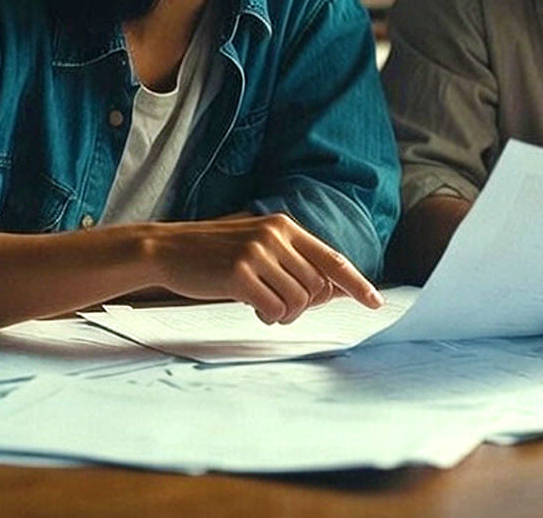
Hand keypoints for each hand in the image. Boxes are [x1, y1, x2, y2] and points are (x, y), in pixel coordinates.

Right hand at [141, 212, 382, 324]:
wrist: (166, 249)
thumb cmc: (214, 255)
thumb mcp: (258, 248)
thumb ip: (294, 264)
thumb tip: (334, 291)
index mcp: (284, 226)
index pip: (333, 259)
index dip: (357, 283)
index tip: (376, 303)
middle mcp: (276, 235)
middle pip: (318, 287)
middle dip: (307, 306)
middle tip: (281, 307)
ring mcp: (258, 252)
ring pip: (299, 301)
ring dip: (286, 313)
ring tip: (264, 306)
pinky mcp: (240, 273)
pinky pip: (275, 308)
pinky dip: (269, 315)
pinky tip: (252, 307)